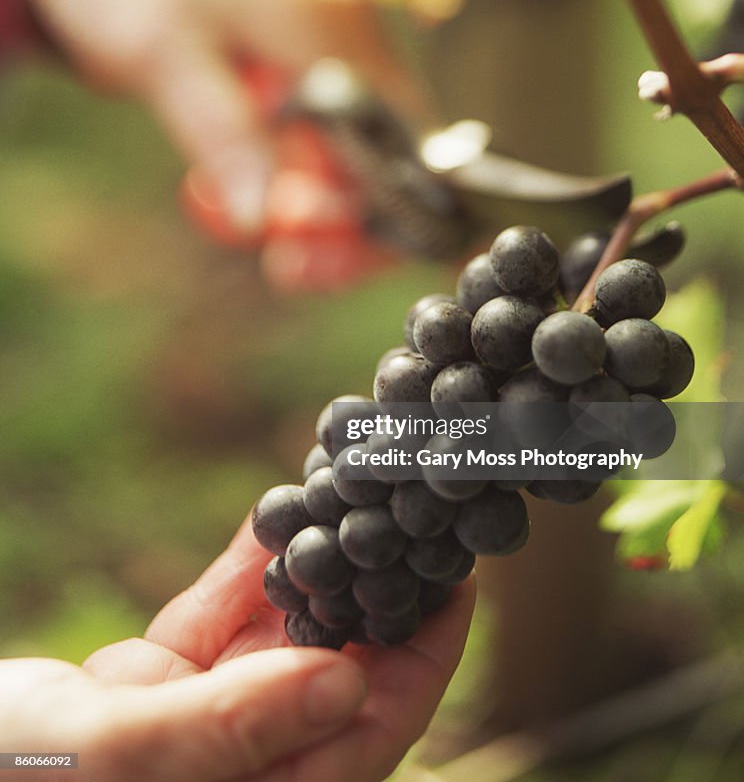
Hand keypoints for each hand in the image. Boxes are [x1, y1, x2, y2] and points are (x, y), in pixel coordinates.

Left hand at [0, 0, 430, 288]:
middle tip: (284, 265)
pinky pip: (330, 137)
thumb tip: (264, 220)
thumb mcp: (164, 52)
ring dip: (318, 210)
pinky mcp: (317, 59)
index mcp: (330, 20)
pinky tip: (254, 190)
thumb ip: (222, 132)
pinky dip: (299, 179)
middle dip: (347, 226)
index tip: (298, 250)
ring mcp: (341, 42)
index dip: (368, 213)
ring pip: (364, 155)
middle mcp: (354, 29)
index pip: (399, 141)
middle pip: (395, 156)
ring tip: (253, 230)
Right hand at [0, 513, 474, 781]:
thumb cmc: (20, 778)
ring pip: (281, 633)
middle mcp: (245, 761)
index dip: (424, 654)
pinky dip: (247, 566)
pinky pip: (221, 614)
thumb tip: (344, 686)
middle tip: (417, 516)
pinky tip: (278, 514)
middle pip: (338, 669)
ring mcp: (203, 717)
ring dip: (314, 563)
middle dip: (378, 590)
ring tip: (355, 495)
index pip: (370, 726)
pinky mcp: (159, 681)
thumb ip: (236, 724)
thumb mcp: (124, 755)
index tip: (459, 580)